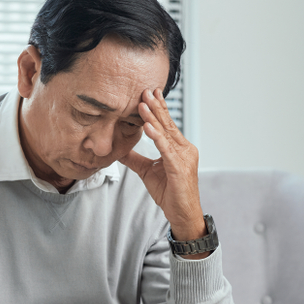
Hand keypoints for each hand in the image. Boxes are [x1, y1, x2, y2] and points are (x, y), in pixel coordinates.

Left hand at [119, 88, 206, 245]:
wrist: (182, 214)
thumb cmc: (170, 193)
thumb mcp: (148, 171)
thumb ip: (135, 158)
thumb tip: (119, 149)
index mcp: (179, 148)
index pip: (167, 125)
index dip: (158, 109)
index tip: (149, 94)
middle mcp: (185, 149)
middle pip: (168, 124)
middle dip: (156, 106)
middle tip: (146, 90)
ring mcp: (184, 158)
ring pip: (166, 133)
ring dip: (154, 117)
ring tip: (143, 103)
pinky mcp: (180, 168)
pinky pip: (166, 149)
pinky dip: (156, 137)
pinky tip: (148, 126)